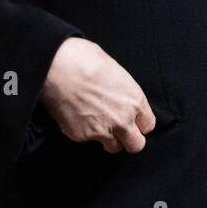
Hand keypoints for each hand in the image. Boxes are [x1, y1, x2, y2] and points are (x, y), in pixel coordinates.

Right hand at [40, 37, 154, 152]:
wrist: (58, 67)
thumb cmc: (85, 60)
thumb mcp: (115, 71)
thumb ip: (122, 91)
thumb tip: (119, 95)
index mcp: (134, 100)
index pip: (148, 125)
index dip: (139, 124)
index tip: (133, 121)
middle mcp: (122, 120)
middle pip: (136, 145)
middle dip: (129, 140)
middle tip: (118, 131)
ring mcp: (102, 131)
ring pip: (113, 147)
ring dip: (108, 139)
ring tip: (97, 123)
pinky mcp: (81, 136)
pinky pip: (88, 141)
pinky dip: (84, 132)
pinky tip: (77, 116)